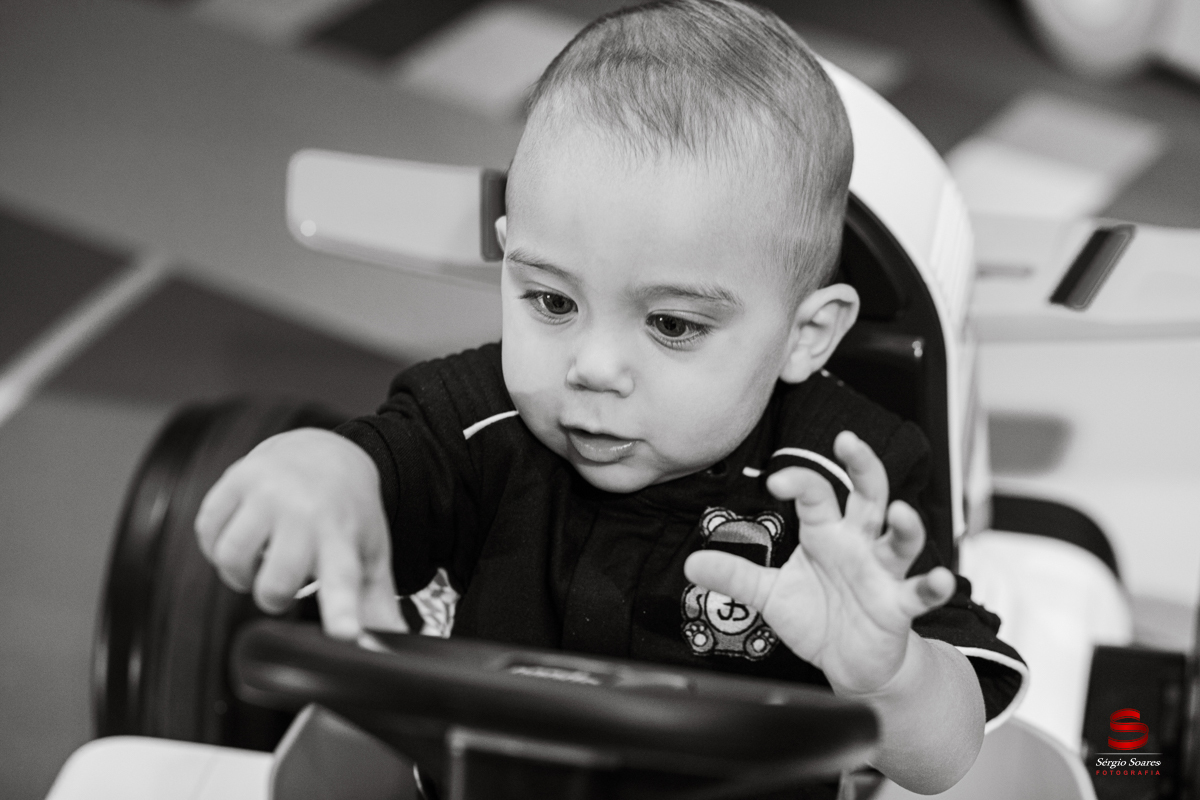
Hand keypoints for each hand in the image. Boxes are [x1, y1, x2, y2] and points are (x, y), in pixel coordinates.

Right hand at [194, 428, 403, 638]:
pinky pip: (208, 534)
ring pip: (231, 560)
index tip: (346, 635)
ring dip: (241, 574)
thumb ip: (376, 606)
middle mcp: (305, 512)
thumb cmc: (347, 514)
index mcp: (342, 537)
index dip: (343, 612)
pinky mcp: (234, 481)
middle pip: (273, 585)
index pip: (344, 581)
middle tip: (287, 579)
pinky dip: (218, 546)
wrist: (324, 451)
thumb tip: (388, 652)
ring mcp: (267, 493)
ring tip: (262, 558)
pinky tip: (244, 535)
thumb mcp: (368, 554)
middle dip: (274, 596)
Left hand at [684, 430, 954, 694]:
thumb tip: (691, 564)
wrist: (853, 665)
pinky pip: (920, 593)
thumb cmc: (819, 619)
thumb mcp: (771, 596)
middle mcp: (858, 545)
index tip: (774, 482)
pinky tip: (941, 579)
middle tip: (849, 441)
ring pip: (900, 540)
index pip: (815, 494)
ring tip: (900, 512)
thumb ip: (735, 577)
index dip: (796, 482)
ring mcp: (883, 574)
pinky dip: (934, 586)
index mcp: (827, 533)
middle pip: (867, 495)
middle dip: (863, 466)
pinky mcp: (899, 607)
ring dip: (904, 525)